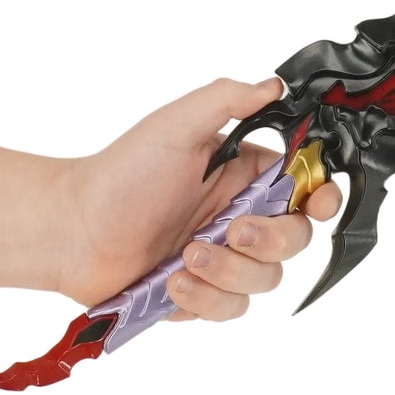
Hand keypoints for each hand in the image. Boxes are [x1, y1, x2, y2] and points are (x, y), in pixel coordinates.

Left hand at [56, 77, 341, 317]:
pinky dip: (206, 299)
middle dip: (269, 239)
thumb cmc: (120, 173)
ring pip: (266, 279)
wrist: (72, 231)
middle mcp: (240, 216)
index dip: (323, 196)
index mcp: (244, 174)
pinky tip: (173, 281)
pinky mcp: (202, 294)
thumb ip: (227, 100)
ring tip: (185, 257)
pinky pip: (232, 309)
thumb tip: (275, 85)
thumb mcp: (175, 124)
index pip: (306, 186)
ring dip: (230, 271)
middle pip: (296, 238)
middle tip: (231, 230)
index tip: (318, 202)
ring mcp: (224, 259)